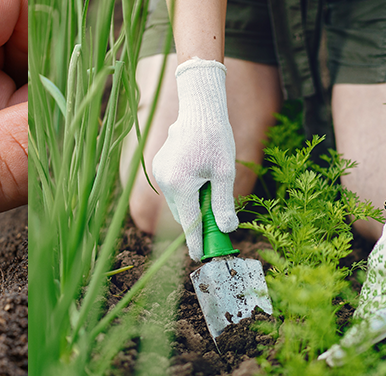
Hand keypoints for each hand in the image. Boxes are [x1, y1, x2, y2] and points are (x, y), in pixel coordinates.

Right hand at [152, 58, 237, 259]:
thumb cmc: (215, 137)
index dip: (196, 242)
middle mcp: (166, 183)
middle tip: (215, 223)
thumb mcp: (224, 172)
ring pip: (178, 203)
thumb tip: (227, 229)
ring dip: (191, 205)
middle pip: (183, 215)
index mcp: (181, 185)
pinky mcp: (158, 168)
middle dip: (197, 221)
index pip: (189, 223)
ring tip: (208, 188)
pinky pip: (173, 189)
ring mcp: (159, 175)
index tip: (200, 257)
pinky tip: (197, 176)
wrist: (198, 107)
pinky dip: (185, 192)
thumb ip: (223, 203)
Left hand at [320, 194, 385, 365]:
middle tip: (330, 362)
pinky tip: (330, 350)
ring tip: (325, 362)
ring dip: (345, 348)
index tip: (345, 348)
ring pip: (361, 334)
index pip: (379, 325)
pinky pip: (357, 326)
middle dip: (350, 349)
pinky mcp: (371, 307)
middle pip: (369, 335)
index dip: (361, 337)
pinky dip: (345, 338)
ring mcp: (381, 313)